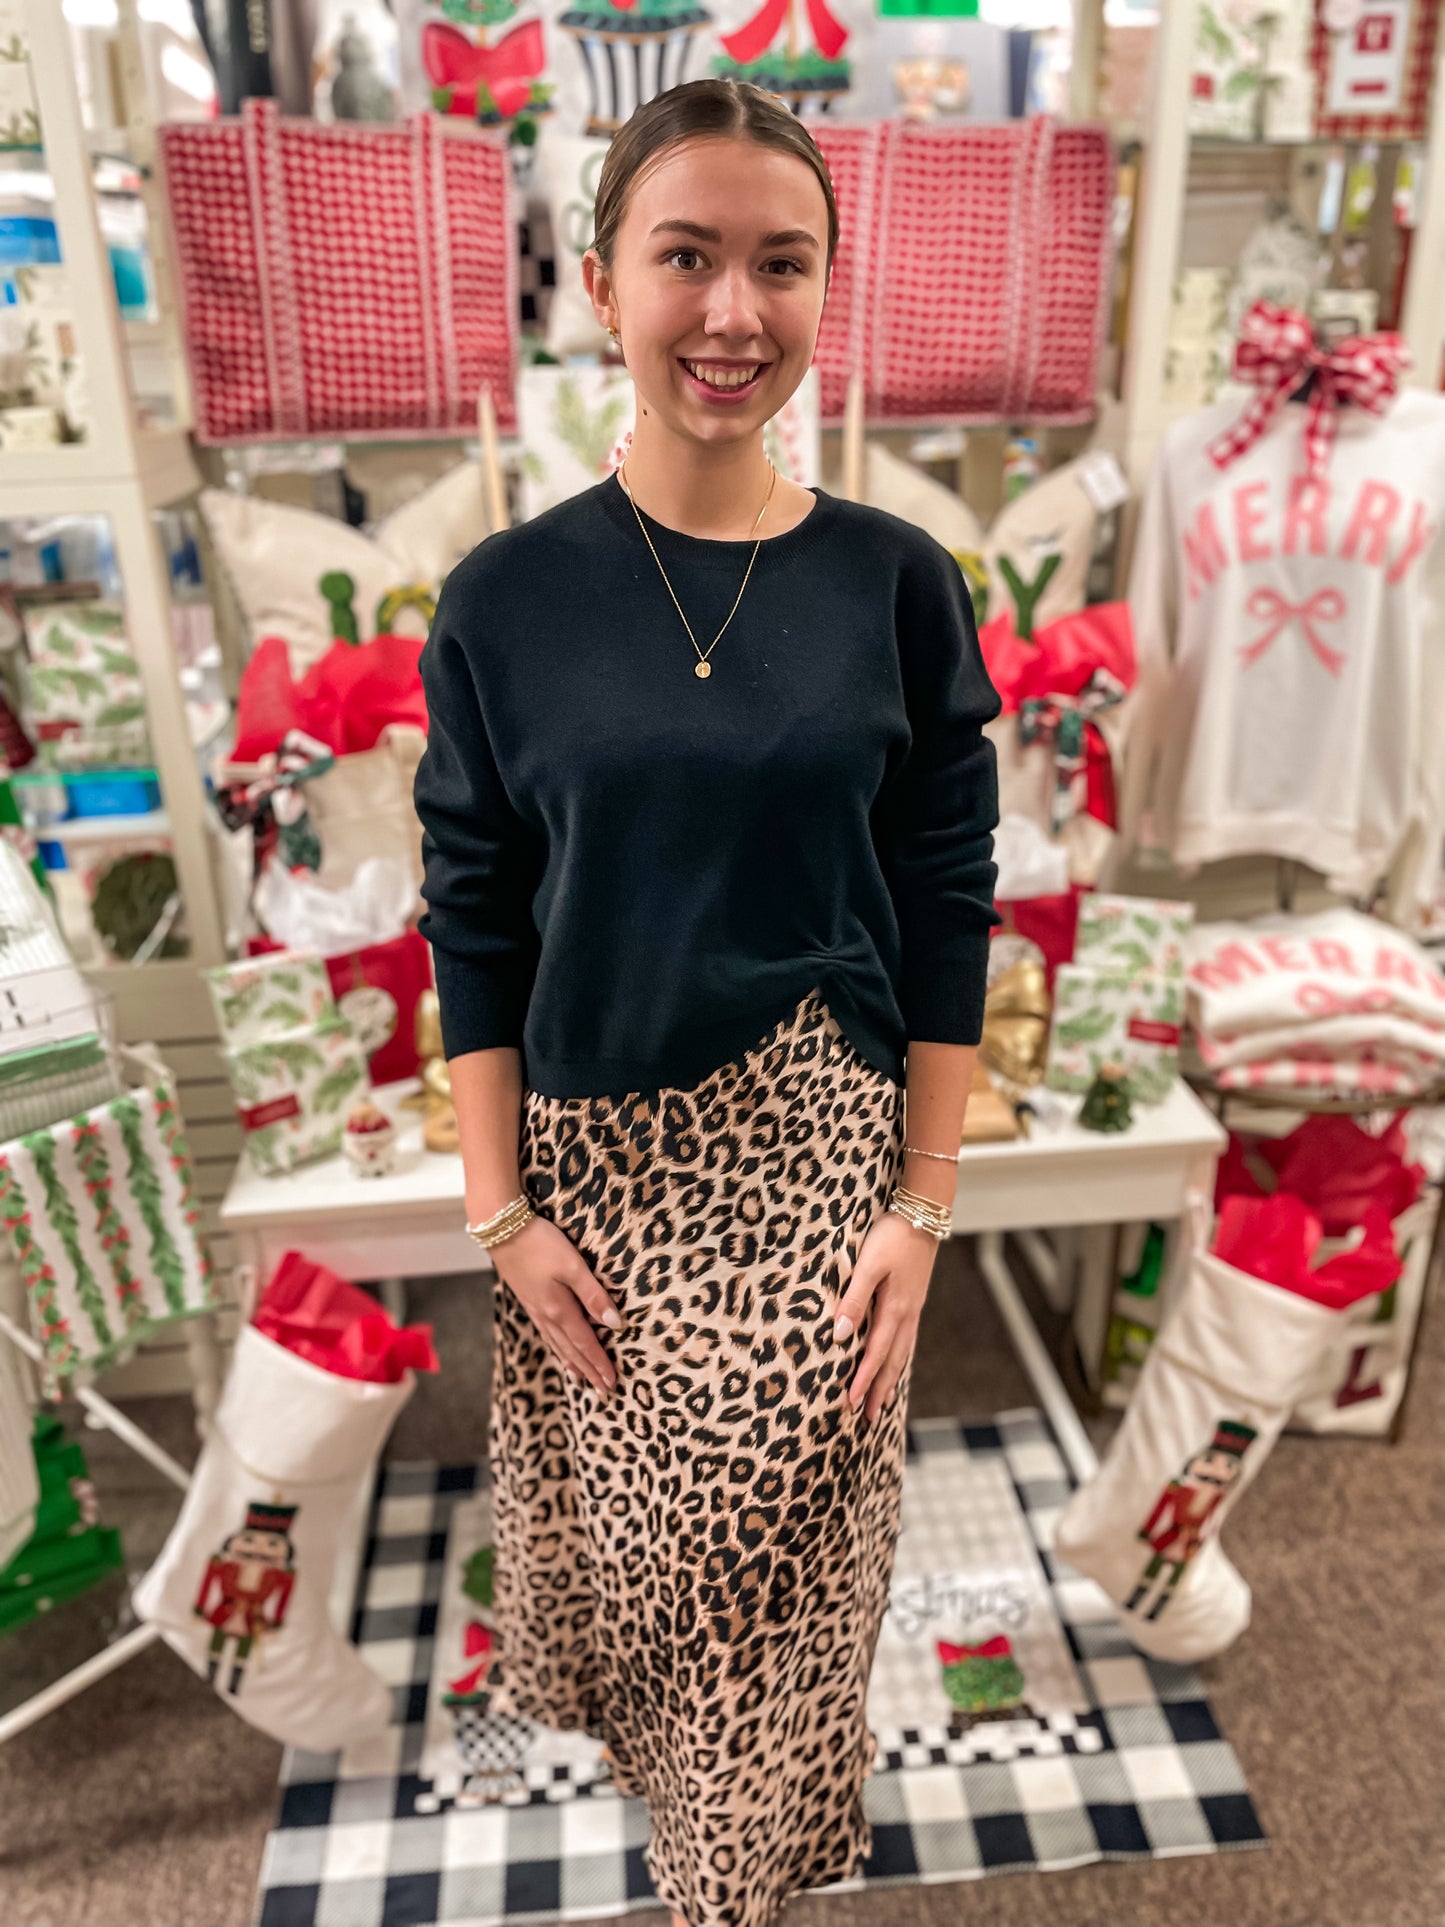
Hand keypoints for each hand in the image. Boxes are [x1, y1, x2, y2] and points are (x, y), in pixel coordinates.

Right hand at [486, 1211, 621, 1396]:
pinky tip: (558, 1348)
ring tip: (581, 1380)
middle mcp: (546, 1315)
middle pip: (572, 1350)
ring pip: (557, 1344)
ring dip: (572, 1363)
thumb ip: (594, 1295)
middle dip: (589, 1371)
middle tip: (603, 1392)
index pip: (586, 1343)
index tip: (612, 1383)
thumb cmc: (541, 1243)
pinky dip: (556, 1347)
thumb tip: (615, 1324)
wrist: (502, 1229)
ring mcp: (535, 1309)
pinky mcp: (528, 1299)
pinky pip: (546, 1333)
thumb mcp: (573, 1266)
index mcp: (559, 1309)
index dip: (600, 1363)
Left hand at [832, 1208, 939, 1421]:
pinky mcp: (915, 1299)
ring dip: (891, 1377)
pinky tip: (896, 1360)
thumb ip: (854, 1300)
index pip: (876, 1353)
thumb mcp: (868, 1265)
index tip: (850, 1403)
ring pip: (902, 1352)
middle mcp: (908, 1314)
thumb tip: (840, 1336)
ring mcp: (914, 1307)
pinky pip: (907, 1338)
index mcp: (895, 1309)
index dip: (863, 1380)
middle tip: (867, 1417)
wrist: (925, 1213)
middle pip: (893, 1361)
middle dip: (879, 1389)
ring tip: (883, 1401)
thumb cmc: (892, 1236)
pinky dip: (900, 1357)